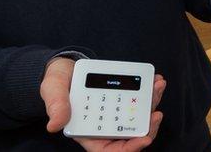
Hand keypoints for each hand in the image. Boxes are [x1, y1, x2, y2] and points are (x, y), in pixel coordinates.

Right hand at [42, 57, 165, 150]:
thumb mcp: (53, 92)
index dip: (130, 148)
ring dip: (152, 104)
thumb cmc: (57, 84)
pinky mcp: (123, 98)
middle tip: (157, 113)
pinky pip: (139, 100)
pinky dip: (149, 92)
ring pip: (139, 116)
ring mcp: (116, 112)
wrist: (64, 67)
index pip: (112, 150)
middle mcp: (105, 126)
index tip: (144, 139)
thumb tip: (55, 125)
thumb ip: (56, 107)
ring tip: (158, 87)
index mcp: (88, 133)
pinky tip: (155, 81)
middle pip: (132, 135)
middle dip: (148, 126)